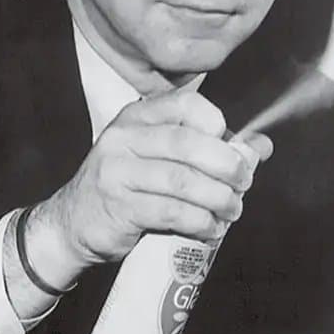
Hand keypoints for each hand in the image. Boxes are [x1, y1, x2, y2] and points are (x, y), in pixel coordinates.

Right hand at [26, 88, 274, 279]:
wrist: (73, 223)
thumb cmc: (127, 188)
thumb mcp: (161, 159)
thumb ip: (208, 150)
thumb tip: (260, 147)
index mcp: (138, 117)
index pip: (186, 105)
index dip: (217, 125)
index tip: (233, 149)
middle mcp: (124, 137)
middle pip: (188, 143)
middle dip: (226, 165)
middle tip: (243, 184)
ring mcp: (117, 171)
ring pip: (182, 180)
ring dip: (218, 198)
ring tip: (232, 211)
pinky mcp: (118, 206)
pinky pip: (170, 211)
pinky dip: (199, 221)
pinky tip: (211, 228)